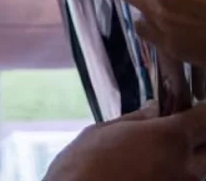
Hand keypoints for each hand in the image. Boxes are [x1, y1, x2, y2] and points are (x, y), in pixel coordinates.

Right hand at [44, 104, 205, 180]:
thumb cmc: (85, 164)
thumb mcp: (107, 129)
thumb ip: (139, 119)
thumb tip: (156, 108)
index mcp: (170, 139)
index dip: (201, 109)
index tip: (193, 106)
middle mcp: (184, 168)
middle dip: (197, 136)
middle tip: (177, 129)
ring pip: (198, 171)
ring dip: (187, 159)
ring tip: (159, 153)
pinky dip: (174, 175)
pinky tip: (151, 170)